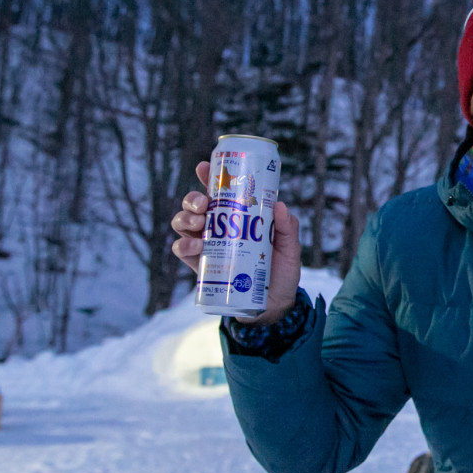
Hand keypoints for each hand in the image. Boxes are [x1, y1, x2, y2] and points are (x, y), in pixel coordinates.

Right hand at [170, 160, 303, 323]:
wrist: (274, 305)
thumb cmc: (282, 270)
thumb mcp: (290, 246)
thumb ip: (287, 227)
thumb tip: (279, 206)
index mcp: (237, 215)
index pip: (219, 191)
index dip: (208, 177)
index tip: (204, 167)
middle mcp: (218, 227)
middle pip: (194, 205)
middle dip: (193, 198)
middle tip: (204, 203)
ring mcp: (207, 245)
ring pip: (183, 223)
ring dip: (185, 218)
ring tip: (198, 223)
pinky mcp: (201, 266)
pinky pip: (182, 250)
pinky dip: (183, 244)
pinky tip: (196, 244)